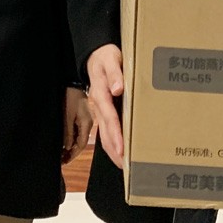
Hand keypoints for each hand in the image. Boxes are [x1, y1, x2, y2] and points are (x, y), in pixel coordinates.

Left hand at [62, 87, 92, 162]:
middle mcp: (88, 124)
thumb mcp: (67, 115)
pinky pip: (77, 131)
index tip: (63, 162)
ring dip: (70, 146)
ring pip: (78, 138)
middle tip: (61, 161)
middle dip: (71, 153)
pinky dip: (71, 138)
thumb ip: (68, 132)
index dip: (72, 154)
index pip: (81, 145)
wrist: (72, 80)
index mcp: (87, 124)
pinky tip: (65, 141)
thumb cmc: (69, 96)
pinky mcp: (81, 116)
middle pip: (80, 143)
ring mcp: (85, 120)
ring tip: (61, 154)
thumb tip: (67, 147)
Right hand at [86, 44, 125, 167]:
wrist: (97, 55)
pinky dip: (112, 142)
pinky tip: (120, 152)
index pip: (109, 118)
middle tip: (125, 167)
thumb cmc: (106, 57)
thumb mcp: (111, 59)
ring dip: (112, 150)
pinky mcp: (103, 112)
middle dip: (114, 150)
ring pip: (104, 134)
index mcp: (101, 94)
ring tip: (123, 165)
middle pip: (105, 132)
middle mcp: (98, 105)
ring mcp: (99, 110)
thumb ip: (115, 73)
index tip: (122, 149)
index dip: (116, 134)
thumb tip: (118, 89)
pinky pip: (105, 130)